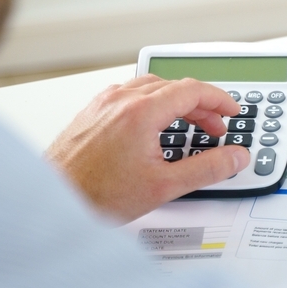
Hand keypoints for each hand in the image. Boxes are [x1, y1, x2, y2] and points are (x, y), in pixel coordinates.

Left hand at [45, 75, 249, 222]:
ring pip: (151, 87)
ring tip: (189, 124)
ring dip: (177, 101)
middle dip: (201, 105)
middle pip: (174, 87)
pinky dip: (152, 103)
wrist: (50, 201)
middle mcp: (121, 99)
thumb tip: (236, 158)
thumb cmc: (94, 195)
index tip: (232, 111)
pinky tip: (154, 123)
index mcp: (141, 111)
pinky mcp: (92, 111)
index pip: (193, 90)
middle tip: (216, 127)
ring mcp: (104, 103)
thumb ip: (207, 169)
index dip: (219, 99)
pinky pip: (130, 94)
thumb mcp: (164, 187)